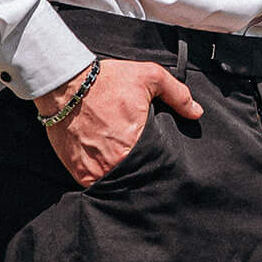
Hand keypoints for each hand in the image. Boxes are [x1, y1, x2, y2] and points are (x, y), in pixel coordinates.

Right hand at [37, 58, 201, 186]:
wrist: (66, 84)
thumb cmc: (108, 81)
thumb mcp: (150, 77)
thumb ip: (177, 94)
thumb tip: (196, 112)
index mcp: (137, 142)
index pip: (156, 164)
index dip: (160, 164)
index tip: (162, 161)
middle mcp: (115, 161)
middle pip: (136, 177)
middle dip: (142, 172)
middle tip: (144, 163)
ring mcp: (94, 169)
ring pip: (115, 183)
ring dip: (122, 177)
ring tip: (126, 166)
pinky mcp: (76, 170)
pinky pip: (94, 184)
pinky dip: (101, 178)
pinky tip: (107, 167)